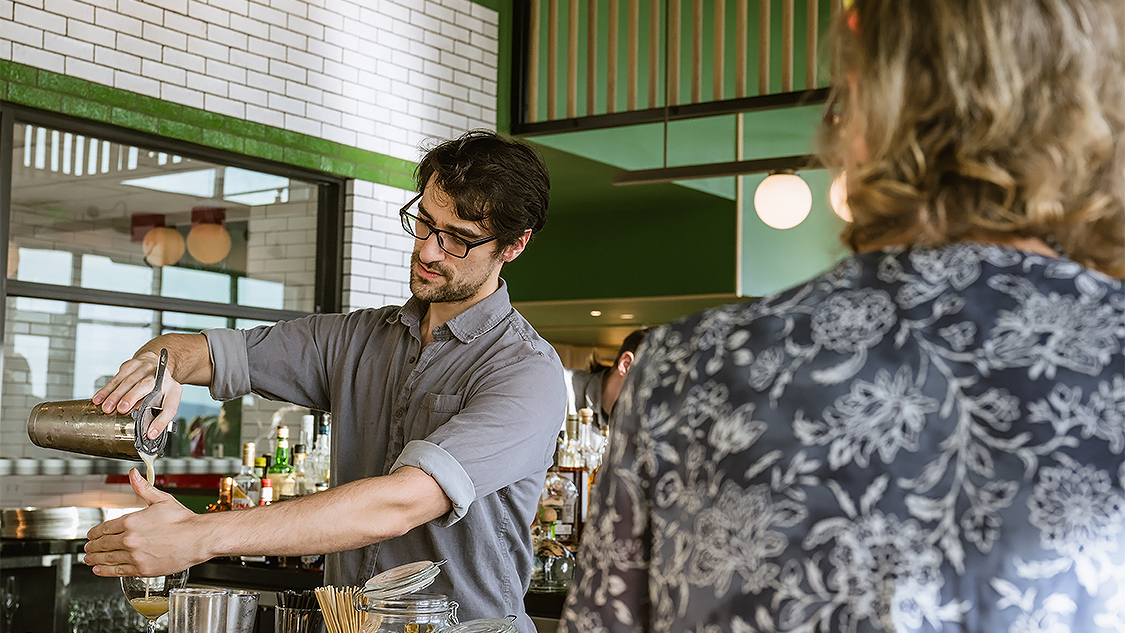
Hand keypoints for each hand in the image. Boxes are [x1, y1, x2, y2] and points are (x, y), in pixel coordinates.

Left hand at [83, 469, 206, 576]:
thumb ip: (143, 488)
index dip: (94, 533)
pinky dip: (104, 571)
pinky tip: (99, 569)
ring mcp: (134, 555)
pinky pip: (117, 571)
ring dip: (94, 559)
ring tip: (89, 559)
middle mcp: (129, 539)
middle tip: (87, 548)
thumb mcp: (161, 500)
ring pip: (107, 558)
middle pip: (102, 544)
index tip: (91, 535)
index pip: (104, 528)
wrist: (197, 538)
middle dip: (92, 546)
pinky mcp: (141, 569)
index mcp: (131, 521)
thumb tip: (133, 474)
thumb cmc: (183, 520)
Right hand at [92, 350, 183, 438]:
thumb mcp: (166, 402)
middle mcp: (161, 376)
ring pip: (129, 380)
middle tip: (122, 409)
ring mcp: (146, 368)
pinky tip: (99, 398)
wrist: (156, 365)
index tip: (151, 434)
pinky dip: (106, 389)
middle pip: (146, 385)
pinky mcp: (131, 365)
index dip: (161, 422)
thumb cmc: (161, 389)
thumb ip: (159, 416)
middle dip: (132, 397)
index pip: (170, 406)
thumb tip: (148, 433)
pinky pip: (117, 378)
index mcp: (174, 390)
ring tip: (106, 408)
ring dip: (115, 395)